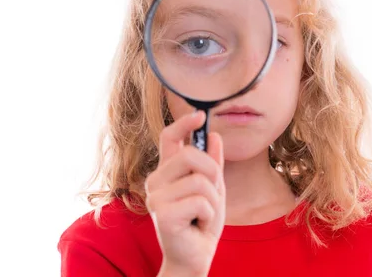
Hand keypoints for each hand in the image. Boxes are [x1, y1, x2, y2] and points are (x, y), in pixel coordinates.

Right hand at [145, 111, 225, 276]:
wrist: (195, 256)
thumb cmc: (201, 223)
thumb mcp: (213, 189)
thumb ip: (213, 165)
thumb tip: (214, 136)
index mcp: (167, 172)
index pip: (170, 138)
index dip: (183, 123)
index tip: (199, 115)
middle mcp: (156, 180)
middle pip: (190, 154)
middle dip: (212, 172)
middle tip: (211, 194)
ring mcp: (156, 197)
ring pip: (200, 180)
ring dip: (212, 200)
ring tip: (202, 215)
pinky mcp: (163, 214)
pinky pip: (201, 201)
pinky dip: (209, 215)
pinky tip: (199, 225)